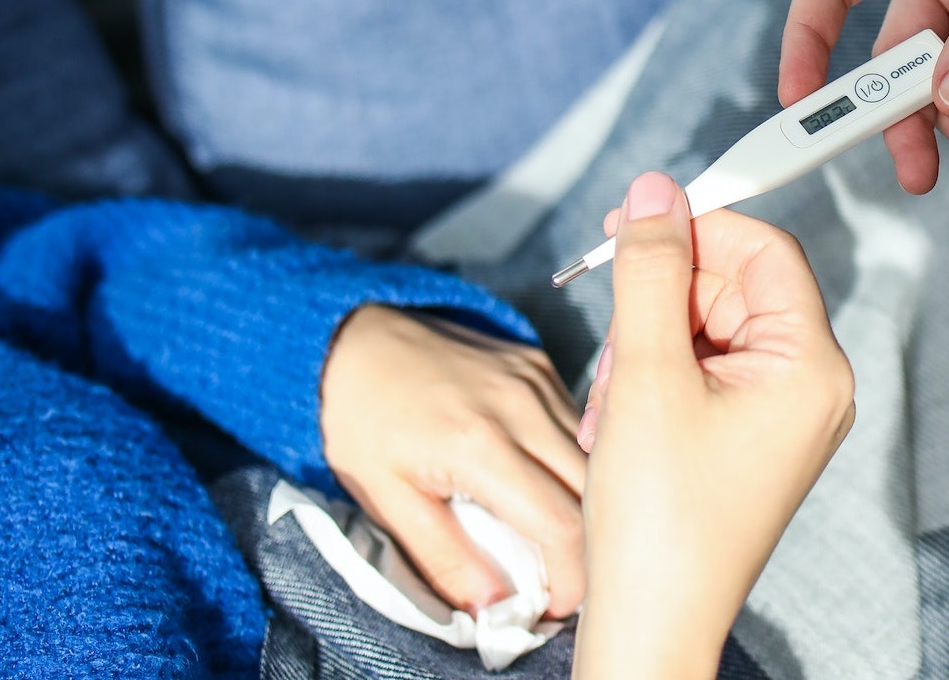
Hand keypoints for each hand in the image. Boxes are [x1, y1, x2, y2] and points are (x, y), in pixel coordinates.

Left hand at [320, 305, 585, 617]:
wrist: (353, 340)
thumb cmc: (363, 423)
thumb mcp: (387, 500)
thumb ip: (444, 557)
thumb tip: (494, 607)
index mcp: (479, 445)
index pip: (561, 524)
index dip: (570, 578)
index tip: (553, 605)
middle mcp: (520, 406)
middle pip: (592, 490)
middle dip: (588, 544)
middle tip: (562, 575)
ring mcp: (535, 378)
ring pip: (595, 454)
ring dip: (587, 500)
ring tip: (557, 532)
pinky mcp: (538, 364)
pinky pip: (578, 422)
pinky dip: (575, 459)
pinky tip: (548, 480)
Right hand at [571, 172, 854, 679]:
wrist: (650, 620)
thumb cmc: (659, 516)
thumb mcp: (646, 374)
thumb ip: (652, 271)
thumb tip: (656, 190)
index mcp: (810, 367)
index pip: (766, 252)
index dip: (700, 226)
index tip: (634, 222)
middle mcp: (806, 385)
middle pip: (732, 286)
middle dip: (660, 297)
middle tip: (607, 320)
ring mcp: (776, 412)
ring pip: (704, 326)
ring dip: (644, 342)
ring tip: (611, 400)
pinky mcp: (744, 433)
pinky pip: (699, 368)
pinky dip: (650, 375)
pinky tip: (617, 415)